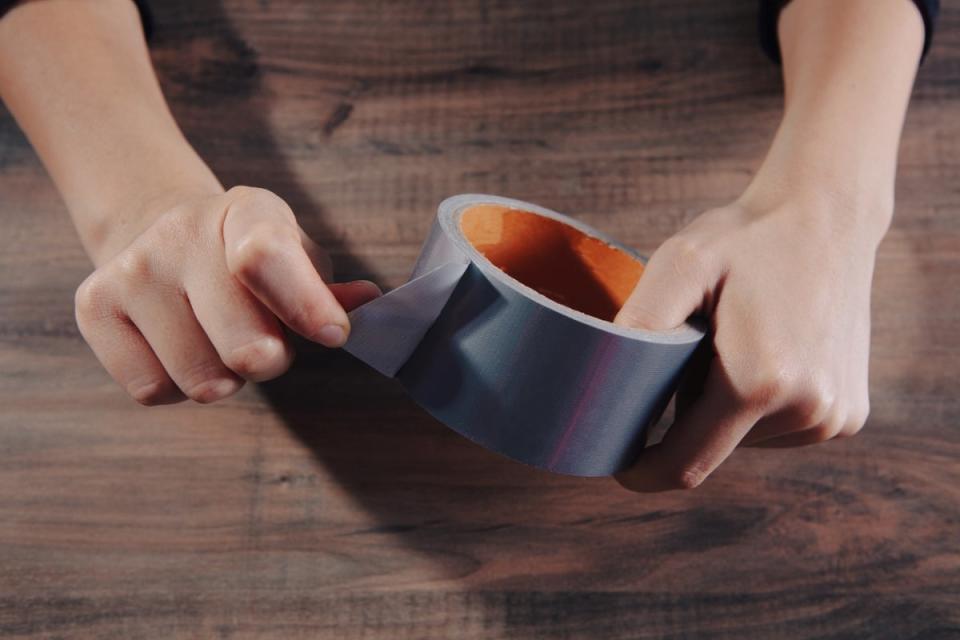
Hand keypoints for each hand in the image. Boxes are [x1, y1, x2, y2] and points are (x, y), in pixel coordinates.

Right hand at [74, 186, 380, 404]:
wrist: (161, 236)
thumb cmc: (248, 260)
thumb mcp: (297, 258)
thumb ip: (329, 291)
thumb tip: (367, 304)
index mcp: (246, 211)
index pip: (266, 256)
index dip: (304, 305)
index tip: (332, 335)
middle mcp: (181, 232)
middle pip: (243, 345)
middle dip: (268, 361)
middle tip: (265, 343)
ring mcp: (131, 268)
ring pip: (200, 379)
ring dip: (222, 377)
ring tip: (217, 339)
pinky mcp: (92, 306)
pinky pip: (153, 390)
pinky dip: (177, 386)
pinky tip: (179, 348)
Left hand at [613, 180, 886, 490]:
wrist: (826, 214)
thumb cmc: (744, 238)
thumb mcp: (679, 265)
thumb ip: (640, 326)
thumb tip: (605, 393)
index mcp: (759, 384)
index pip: (684, 466)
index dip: (641, 473)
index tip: (614, 461)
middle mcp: (806, 412)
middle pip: (712, 447)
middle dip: (682, 416)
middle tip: (690, 350)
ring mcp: (834, 418)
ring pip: (743, 439)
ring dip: (721, 407)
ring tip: (735, 342)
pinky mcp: (848, 416)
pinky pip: (777, 429)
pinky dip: (755, 404)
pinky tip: (765, 352)